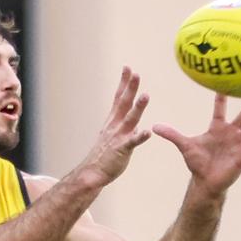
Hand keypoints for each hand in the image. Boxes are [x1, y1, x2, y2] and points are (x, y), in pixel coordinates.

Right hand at [82, 67, 150, 185]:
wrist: (93, 172)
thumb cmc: (103, 156)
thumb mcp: (112, 136)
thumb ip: (123, 127)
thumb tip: (135, 123)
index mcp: (113, 121)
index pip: (119, 98)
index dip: (123, 83)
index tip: (128, 68)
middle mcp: (115, 126)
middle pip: (124, 103)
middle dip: (130, 88)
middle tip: (136, 74)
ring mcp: (118, 137)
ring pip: (130, 119)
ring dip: (138, 107)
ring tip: (146, 95)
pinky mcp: (122, 150)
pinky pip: (132, 142)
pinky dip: (140, 137)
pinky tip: (148, 132)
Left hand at [152, 94, 240, 195]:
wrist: (205, 182)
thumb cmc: (197, 163)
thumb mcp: (184, 145)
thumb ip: (171, 134)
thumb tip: (153, 126)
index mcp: (218, 128)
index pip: (220, 108)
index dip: (222, 95)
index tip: (228, 79)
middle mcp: (231, 133)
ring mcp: (239, 144)